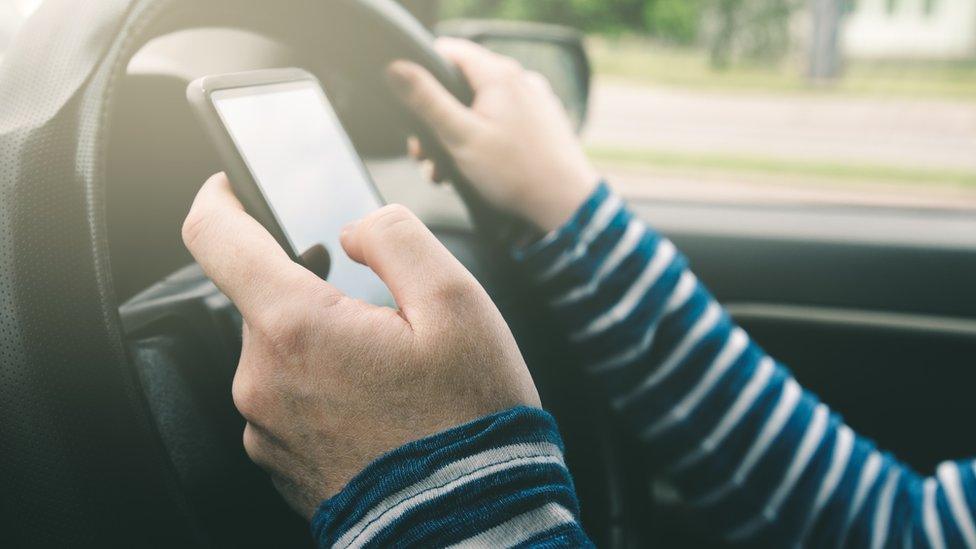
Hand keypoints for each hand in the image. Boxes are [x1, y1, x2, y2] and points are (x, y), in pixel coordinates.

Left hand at [182, 173, 539, 518]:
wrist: (469, 523)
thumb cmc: (468, 417)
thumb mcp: (456, 302)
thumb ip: (396, 238)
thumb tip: (355, 229)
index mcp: (296, 327)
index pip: (215, 238)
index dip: (219, 198)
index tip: (232, 186)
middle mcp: (262, 379)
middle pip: (264, 300)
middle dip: (312, 288)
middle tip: (382, 314)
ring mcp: (265, 427)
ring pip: (280, 350)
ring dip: (322, 341)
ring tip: (390, 371)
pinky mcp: (278, 461)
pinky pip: (288, 398)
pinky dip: (323, 386)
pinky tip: (376, 405)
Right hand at [387, 38, 599, 232]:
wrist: (565, 206)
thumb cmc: (514, 173)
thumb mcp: (459, 137)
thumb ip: (426, 101)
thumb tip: (395, 68)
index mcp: (499, 75)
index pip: (449, 51)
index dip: (423, 72)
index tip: (409, 102)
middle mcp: (521, 80)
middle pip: (462, 85)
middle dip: (436, 119)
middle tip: (423, 153)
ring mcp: (534, 102)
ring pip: (481, 108)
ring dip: (456, 137)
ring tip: (445, 171)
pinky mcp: (541, 124)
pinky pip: (503, 123)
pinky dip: (482, 141)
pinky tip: (474, 171)